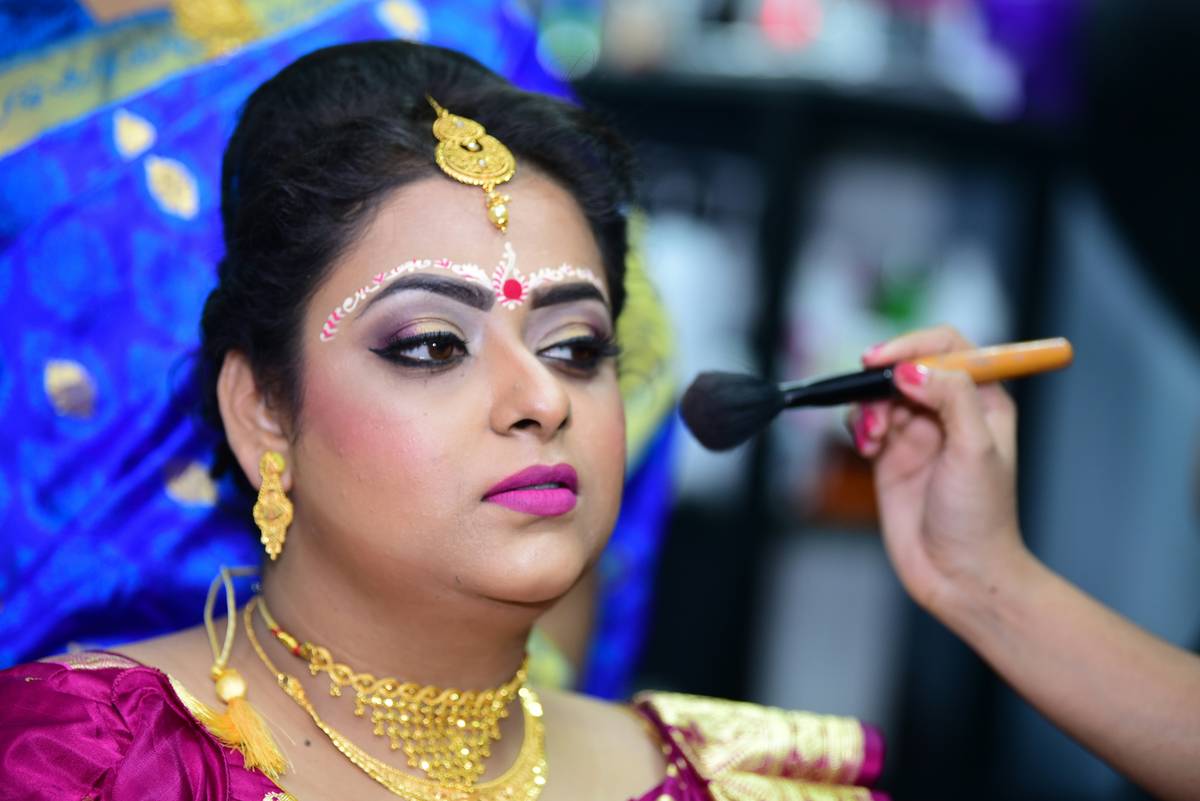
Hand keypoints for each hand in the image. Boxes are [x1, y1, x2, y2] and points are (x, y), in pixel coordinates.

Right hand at [849, 326, 1029, 616]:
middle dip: (884, 379)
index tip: (886, 360)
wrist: (960, 576)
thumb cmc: (981, 518)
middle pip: (906, 366)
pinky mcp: (890, 456)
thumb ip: (950, 398)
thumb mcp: (975, 449)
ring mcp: (917, 433)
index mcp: (982, 400)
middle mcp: (949, 410)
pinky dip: (859, 428)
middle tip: (871, 398)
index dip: (915, 345)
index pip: (948, 347)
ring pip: (879, 394)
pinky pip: (864, 423)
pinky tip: (868, 448)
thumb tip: (910, 370)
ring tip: (874, 438)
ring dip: (868, 408)